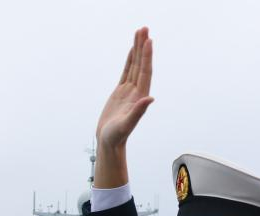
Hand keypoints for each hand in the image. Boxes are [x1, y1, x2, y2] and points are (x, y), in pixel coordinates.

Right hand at [95, 27, 153, 150]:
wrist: (109, 142)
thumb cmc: (116, 136)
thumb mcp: (127, 125)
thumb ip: (138, 112)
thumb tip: (149, 99)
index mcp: (140, 97)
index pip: (145, 72)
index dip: (147, 56)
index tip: (148, 41)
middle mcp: (137, 91)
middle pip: (141, 64)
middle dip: (143, 47)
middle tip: (144, 29)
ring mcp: (129, 91)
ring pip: (135, 65)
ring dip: (137, 49)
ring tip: (140, 32)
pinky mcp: (121, 92)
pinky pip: (127, 71)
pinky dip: (130, 60)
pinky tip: (132, 50)